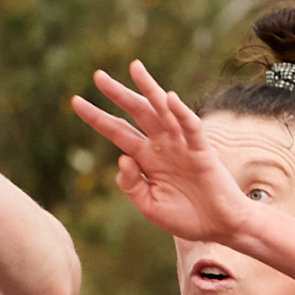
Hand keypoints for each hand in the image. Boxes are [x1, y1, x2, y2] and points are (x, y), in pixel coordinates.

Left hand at [70, 62, 254, 246]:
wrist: (218, 226)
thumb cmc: (185, 217)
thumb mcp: (149, 205)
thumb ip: (132, 185)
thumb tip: (121, 158)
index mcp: (145, 158)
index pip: (117, 132)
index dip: (97, 117)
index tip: (75, 101)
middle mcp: (161, 146)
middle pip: (136, 113)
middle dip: (118, 94)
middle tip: (98, 75)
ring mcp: (181, 146)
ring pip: (163, 111)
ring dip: (149, 90)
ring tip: (134, 68)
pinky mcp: (202, 151)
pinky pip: (191, 128)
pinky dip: (181, 113)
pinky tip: (168, 98)